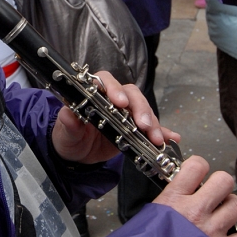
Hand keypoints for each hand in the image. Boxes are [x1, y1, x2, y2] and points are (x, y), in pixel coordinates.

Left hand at [51, 74, 180, 164]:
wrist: (78, 155)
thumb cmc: (69, 139)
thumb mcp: (65, 134)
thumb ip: (68, 124)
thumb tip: (68, 114)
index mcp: (94, 94)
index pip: (105, 81)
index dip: (114, 88)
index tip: (120, 103)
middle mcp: (113, 99)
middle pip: (131, 94)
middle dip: (140, 108)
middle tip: (144, 125)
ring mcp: (127, 113)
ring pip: (144, 110)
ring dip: (153, 123)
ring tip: (157, 139)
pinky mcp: (136, 128)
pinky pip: (152, 127)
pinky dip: (164, 132)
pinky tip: (172, 139)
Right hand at [153, 155, 236, 236]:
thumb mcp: (147, 218)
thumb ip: (165, 203)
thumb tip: (176, 194)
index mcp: (174, 200)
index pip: (196, 166)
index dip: (199, 166)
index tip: (198, 172)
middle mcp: (196, 212)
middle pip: (223, 181)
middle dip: (220, 185)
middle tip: (213, 193)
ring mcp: (211, 231)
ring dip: (231, 207)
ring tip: (223, 212)